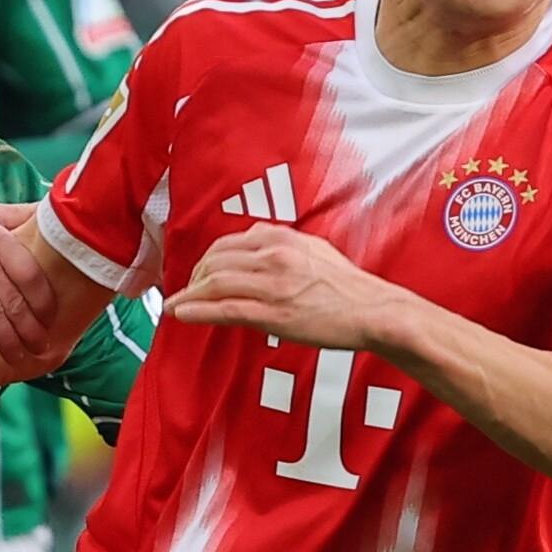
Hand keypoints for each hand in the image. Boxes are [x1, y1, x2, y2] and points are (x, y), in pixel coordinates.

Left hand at [166, 222, 410, 350]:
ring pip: (214, 283)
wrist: (374, 310)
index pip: (228, 244)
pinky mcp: (273, 312)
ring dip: (189, 295)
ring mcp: (271, 284)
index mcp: (282, 238)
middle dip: (194, 278)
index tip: (199, 274)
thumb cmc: (350, 287)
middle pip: (214, 262)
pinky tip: (181, 314)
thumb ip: (284, 246)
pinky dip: (197, 310)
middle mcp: (273, 255)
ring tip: (176, 305)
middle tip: (187, 293)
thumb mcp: (315, 251)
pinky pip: (224, 308)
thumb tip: (260, 245)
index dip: (206, 260)